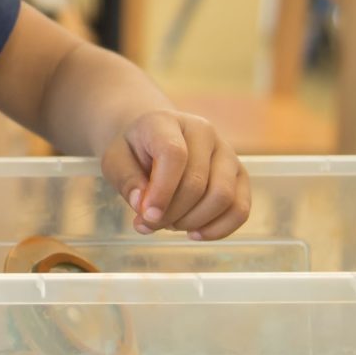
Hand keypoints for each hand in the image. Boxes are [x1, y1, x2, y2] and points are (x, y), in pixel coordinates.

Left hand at [104, 110, 248, 239]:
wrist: (153, 139)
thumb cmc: (133, 151)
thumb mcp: (115, 160)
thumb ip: (126, 181)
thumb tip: (144, 206)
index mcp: (167, 122)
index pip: (174, 154)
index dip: (162, 191)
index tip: (146, 216)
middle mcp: (204, 133)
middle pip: (198, 182)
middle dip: (172, 213)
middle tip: (150, 223)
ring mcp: (227, 153)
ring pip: (223, 196)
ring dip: (193, 221)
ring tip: (170, 224)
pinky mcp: (240, 175)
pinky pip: (240, 208)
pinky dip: (218, 228)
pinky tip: (194, 233)